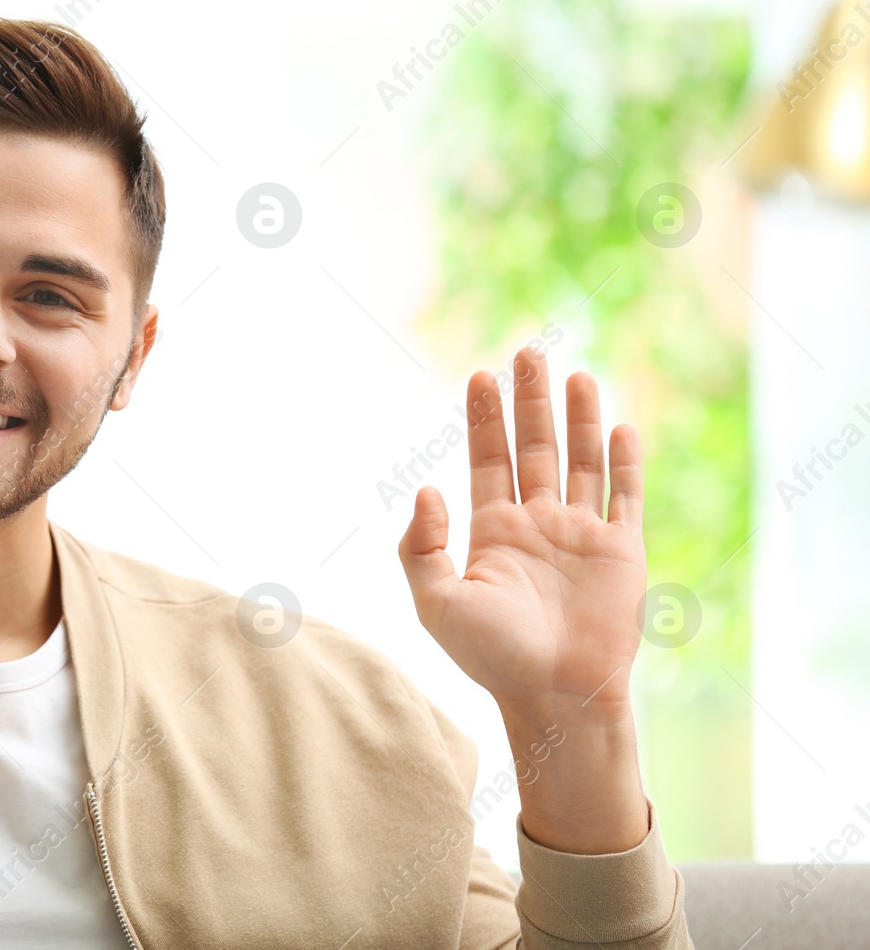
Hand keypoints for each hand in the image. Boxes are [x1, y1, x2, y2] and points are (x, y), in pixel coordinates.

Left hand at [397, 347, 645, 715]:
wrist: (556, 696)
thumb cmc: (492, 656)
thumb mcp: (436, 602)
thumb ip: (421, 546)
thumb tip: (425, 490)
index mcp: (493, 532)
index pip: (487, 460)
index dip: (483, 419)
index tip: (480, 375)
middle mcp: (537, 525)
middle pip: (533, 448)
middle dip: (529, 401)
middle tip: (527, 351)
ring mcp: (581, 535)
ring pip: (580, 461)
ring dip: (579, 419)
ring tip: (577, 374)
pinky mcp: (622, 552)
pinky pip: (626, 497)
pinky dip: (624, 463)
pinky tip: (621, 427)